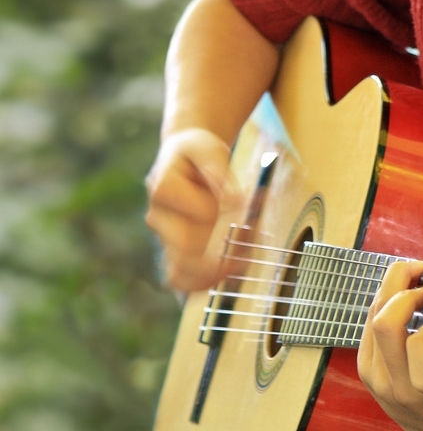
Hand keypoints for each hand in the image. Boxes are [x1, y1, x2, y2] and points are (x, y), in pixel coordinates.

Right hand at [145, 128, 234, 290]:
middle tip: (257, 234)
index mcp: (163, 188)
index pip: (203, 214)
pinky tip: (229, 273)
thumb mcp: (208, 148)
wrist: (181, 156)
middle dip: (228, 247)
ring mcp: (163, 237)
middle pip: (190, 248)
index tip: (250, 202)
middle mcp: (157, 216)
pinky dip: (206, 281)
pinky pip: (182, 279)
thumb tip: (235, 200)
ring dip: (219, 269)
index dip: (231, 212)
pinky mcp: (172, 250)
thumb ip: (219, 172)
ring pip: (185, 269)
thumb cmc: (196, 151)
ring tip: (247, 257)